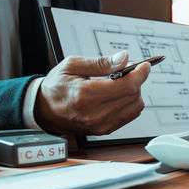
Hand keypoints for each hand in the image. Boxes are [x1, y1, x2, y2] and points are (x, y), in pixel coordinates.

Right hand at [34, 51, 150, 134]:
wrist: (43, 110)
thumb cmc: (56, 86)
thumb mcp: (73, 65)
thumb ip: (101, 62)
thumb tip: (124, 58)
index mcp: (86, 95)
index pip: (126, 86)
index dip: (140, 74)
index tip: (145, 65)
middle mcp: (95, 113)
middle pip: (133, 95)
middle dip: (136, 80)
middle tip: (129, 70)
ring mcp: (101, 124)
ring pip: (135, 106)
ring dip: (134, 92)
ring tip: (120, 84)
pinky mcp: (105, 130)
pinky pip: (130, 115)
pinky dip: (130, 103)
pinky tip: (118, 95)